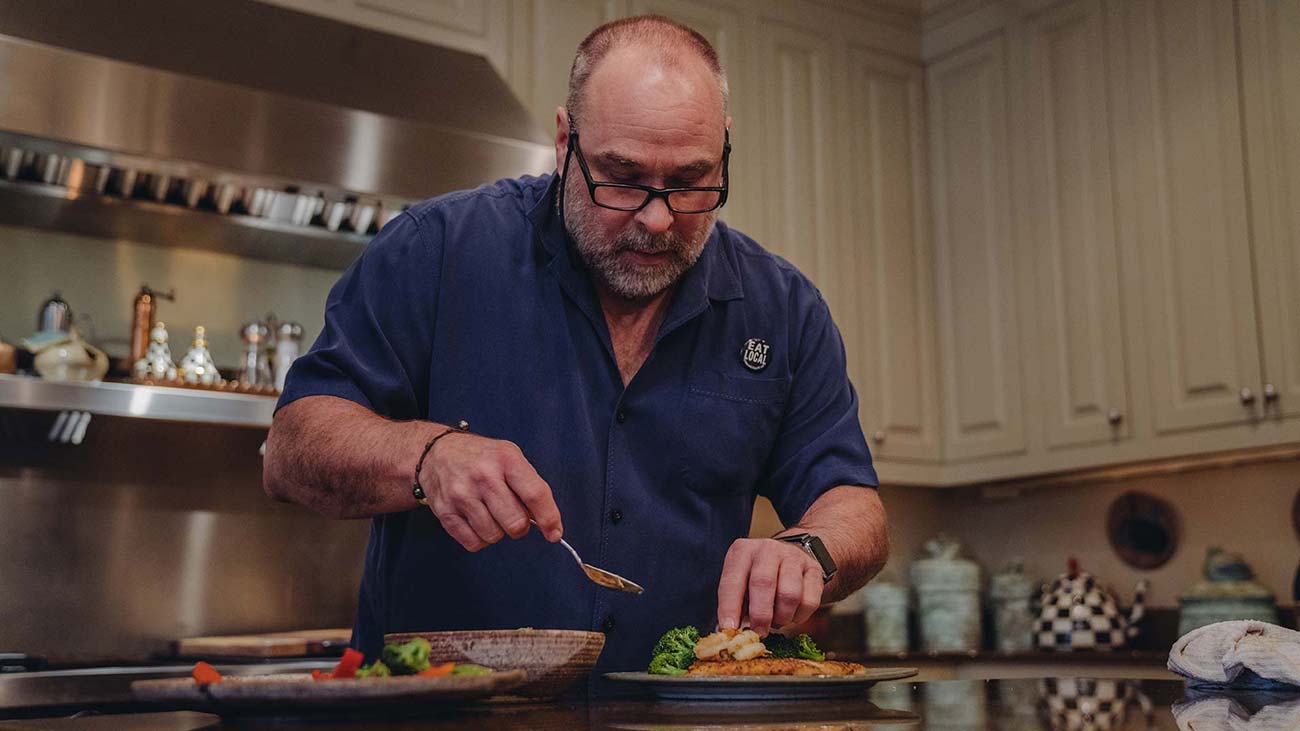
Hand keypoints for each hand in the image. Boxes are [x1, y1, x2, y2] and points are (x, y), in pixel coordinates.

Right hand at [418, 431, 562, 550]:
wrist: (437, 452)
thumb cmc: (481, 457)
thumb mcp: (509, 456)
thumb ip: (529, 485)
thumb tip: (546, 522)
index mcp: (506, 459)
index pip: (535, 494)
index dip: (549, 518)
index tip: (554, 533)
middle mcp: (484, 476)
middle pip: (516, 523)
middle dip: (520, 527)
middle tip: (512, 515)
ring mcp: (462, 494)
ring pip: (494, 536)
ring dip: (497, 531)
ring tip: (490, 513)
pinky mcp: (445, 511)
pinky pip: (473, 543)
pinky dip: (479, 538)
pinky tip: (476, 520)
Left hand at [716, 538, 823, 635]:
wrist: (790, 557)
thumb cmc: (757, 577)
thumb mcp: (740, 583)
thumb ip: (734, 605)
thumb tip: (729, 632)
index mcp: (742, 552)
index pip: (732, 581)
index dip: (729, 608)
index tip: (729, 629)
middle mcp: (767, 549)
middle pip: (763, 583)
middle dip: (760, 615)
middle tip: (758, 633)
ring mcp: (793, 557)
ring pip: (789, 595)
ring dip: (782, 617)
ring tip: (776, 621)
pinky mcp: (814, 570)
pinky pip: (809, 602)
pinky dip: (799, 617)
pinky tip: (791, 614)